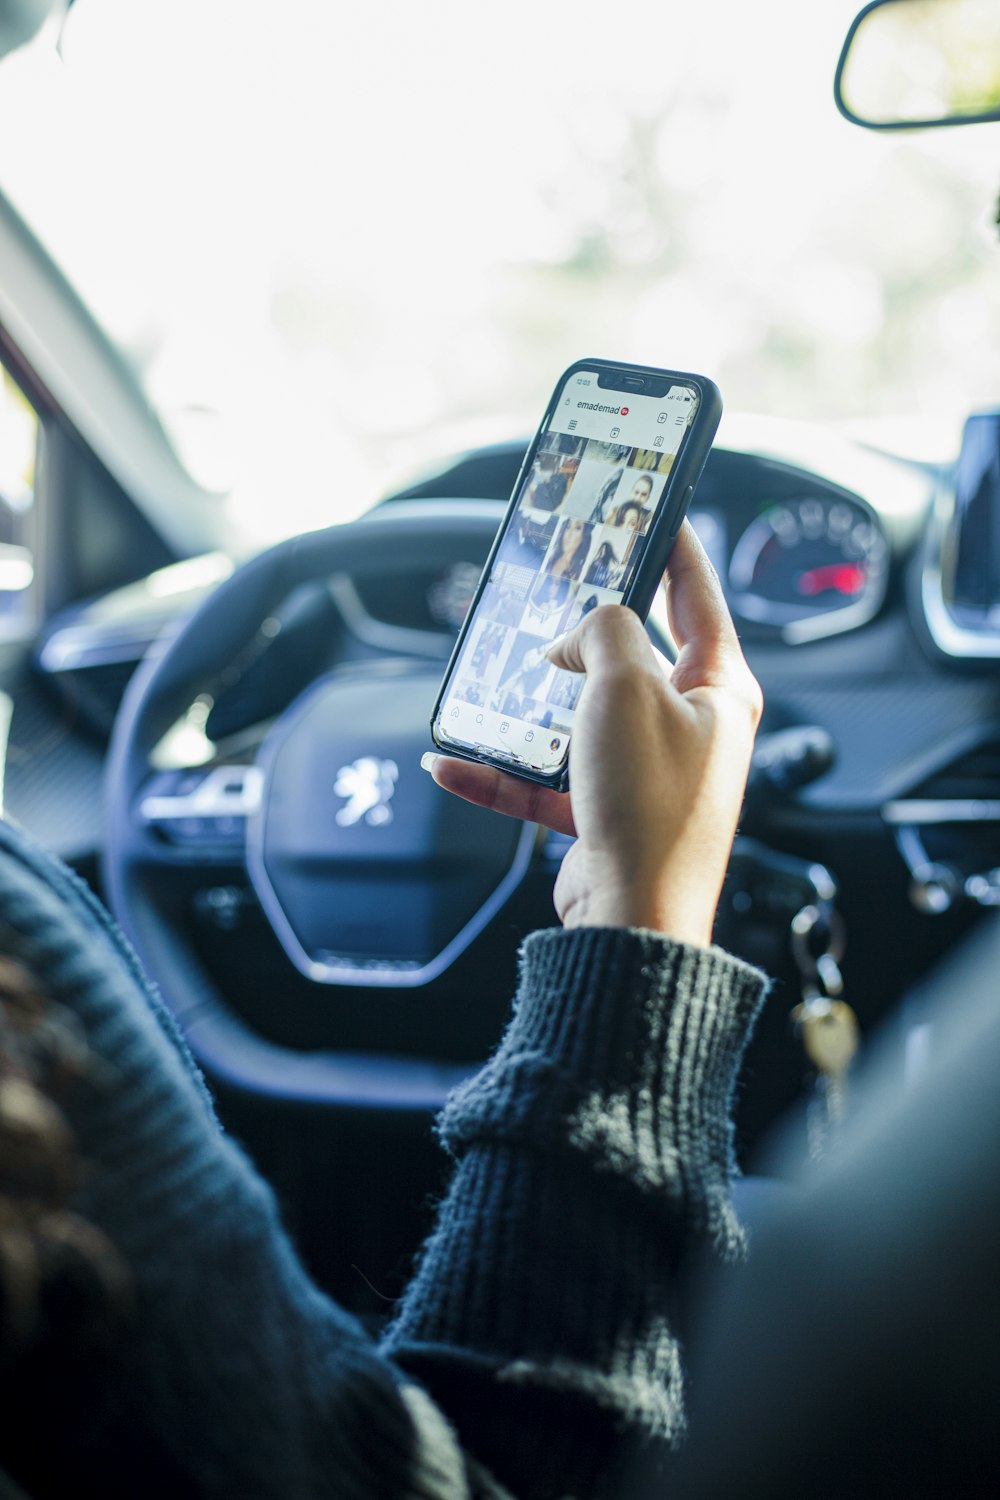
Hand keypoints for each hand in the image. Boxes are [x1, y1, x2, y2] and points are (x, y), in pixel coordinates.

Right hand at [422, 524, 761, 946]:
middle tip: (554, 589)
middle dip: (585, 627)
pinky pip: (545, 779)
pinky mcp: (605, 812)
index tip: (655, 510)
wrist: (630, 917)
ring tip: (490, 681)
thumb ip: (602, 634)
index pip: (698, 596)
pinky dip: (500, 771)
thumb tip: (579, 638)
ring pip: (580, 716)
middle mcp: (689, 727)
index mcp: (719, 689)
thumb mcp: (625, 688)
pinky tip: (451, 762)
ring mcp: (646, 771)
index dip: (674, 547)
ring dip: (530, 705)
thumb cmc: (650, 806)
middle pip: (632, 654)